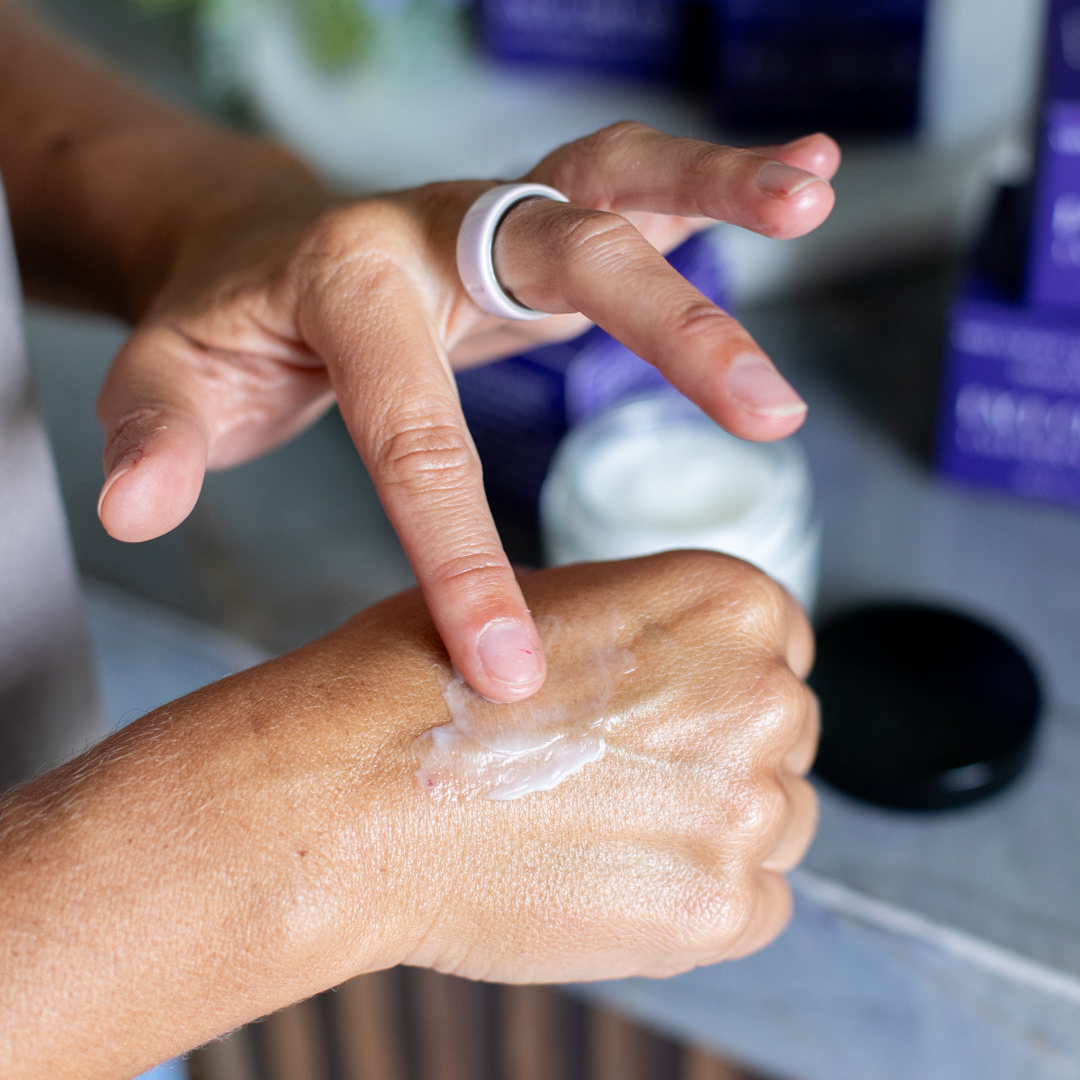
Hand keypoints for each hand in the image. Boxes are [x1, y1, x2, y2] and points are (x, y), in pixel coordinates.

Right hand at [0, 551, 816, 1076]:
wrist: (352, 790)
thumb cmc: (423, 681)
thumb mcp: (546, 600)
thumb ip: (644, 625)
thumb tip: (684, 665)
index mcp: (726, 599)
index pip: (780, 640)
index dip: (719, 674)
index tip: (673, 703)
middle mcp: (758, 695)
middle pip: (784, 730)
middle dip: (720, 747)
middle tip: (627, 767)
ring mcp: (744, 807)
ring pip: (779, 819)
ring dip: (715, 823)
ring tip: (609, 822)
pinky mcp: (715, 907)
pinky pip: (757, 903)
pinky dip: (699, 896)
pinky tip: (615, 873)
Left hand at [96, 124, 837, 700]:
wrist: (255, 250)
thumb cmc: (224, 332)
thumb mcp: (167, 382)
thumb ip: (156, 439)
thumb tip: (132, 512)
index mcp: (344, 280)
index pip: (415, 429)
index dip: (460, 553)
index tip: (507, 662)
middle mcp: (435, 225)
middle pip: (562, 258)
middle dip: (669, 338)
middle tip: (768, 419)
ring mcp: (494, 211)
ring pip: (617, 181)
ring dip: (720, 188)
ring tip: (815, 194)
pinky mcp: (535, 220)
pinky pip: (636, 187)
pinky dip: (720, 184)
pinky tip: (809, 181)